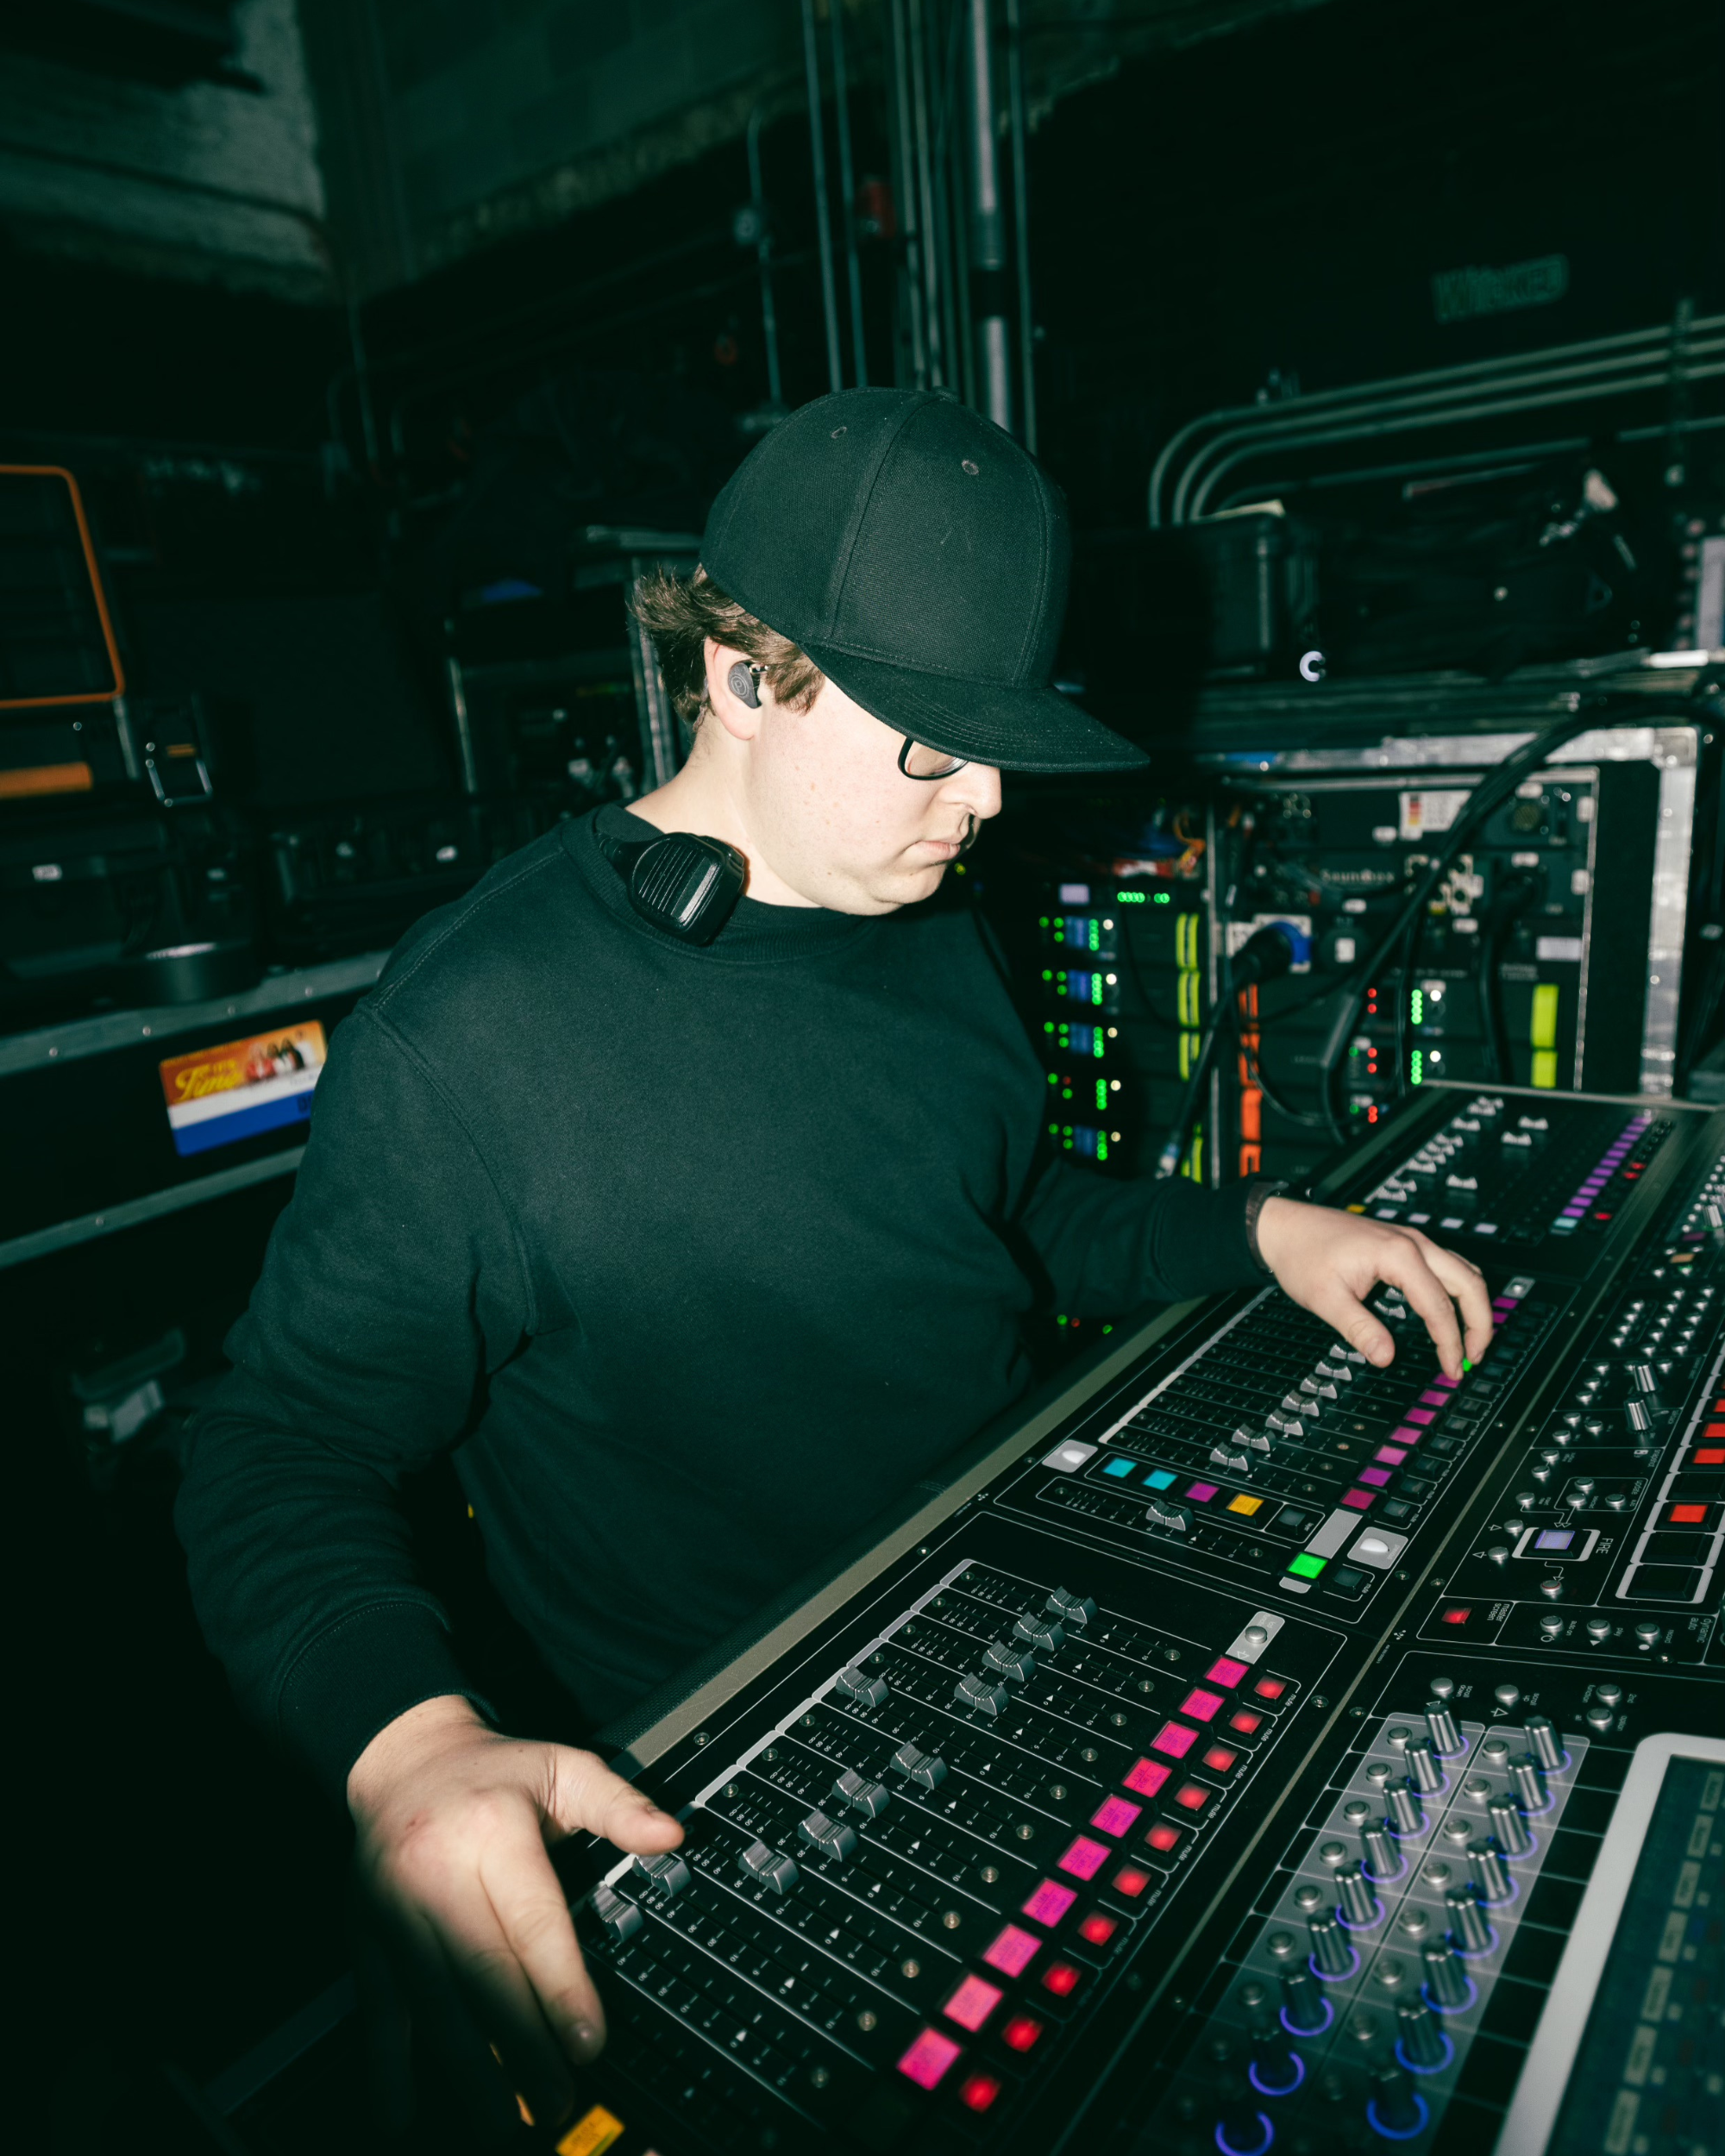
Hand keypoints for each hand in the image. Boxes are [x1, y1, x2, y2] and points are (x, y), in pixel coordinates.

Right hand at [348, 1693, 683, 2138]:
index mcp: (492, 1830)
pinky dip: (387, 2065)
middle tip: (558, 2101)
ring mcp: (394, 1911)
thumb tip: (671, 1835)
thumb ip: (617, 1804)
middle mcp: (436, 1873)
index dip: (561, 1986)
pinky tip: (402, 2111)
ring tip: (505, 2122)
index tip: (588, 2042)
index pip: (531, 1921)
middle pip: (484, 1974)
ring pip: (433, 2003)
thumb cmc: (493, 1774)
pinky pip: (377, 2008)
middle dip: (524, 2047)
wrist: (402, 1761)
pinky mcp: (367, 1938)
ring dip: (470, 2070)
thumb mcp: (561, 1767)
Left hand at [1255, 1198, 1491, 1378]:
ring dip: (1474, 1306)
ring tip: (1470, 1341)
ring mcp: (1410, 1240)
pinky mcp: (1404, 1243)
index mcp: (1398, 1255)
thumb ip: (1359, 1329)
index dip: (1449, 1342)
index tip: (1451, 1369)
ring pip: (1464, 1271)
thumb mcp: (1325, 1298)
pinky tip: (1451, 1312)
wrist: (1284, 1224)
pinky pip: (1448, 1265)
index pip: (1438, 1306)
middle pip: (1469, 1283)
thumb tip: (1385, 1356)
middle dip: (1479, 1323)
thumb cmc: (1301, 1253)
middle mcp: (1412, 1243)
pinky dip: (1459, 1290)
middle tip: (1473, 1357)